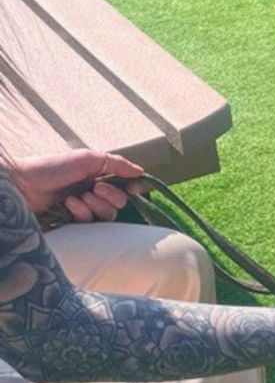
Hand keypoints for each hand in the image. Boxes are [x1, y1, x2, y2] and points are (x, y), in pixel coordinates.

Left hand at [10, 150, 143, 221]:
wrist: (24, 185)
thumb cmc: (52, 167)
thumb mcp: (87, 158)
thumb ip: (116, 163)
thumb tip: (142, 172)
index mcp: (98, 175)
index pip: (125, 184)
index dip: (133, 187)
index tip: (134, 188)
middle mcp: (94, 191)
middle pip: (120, 202)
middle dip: (110, 196)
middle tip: (94, 188)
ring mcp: (85, 207)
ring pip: (108, 215)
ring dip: (95, 205)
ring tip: (77, 197)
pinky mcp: (76, 222)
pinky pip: (92, 223)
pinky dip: (82, 212)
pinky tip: (68, 204)